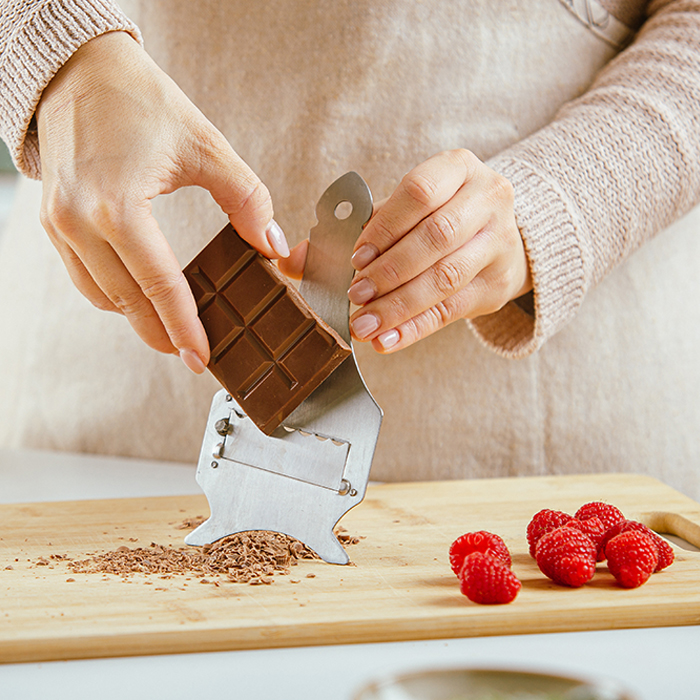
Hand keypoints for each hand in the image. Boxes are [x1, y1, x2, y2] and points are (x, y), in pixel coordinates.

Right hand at [36, 31, 288, 372]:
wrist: (80, 71)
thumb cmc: (142, 101)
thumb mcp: (205, 146)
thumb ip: (247, 199)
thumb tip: (274, 245)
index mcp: (119, 205)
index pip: (159, 285)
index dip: (184, 327)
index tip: (202, 358)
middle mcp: (81, 221)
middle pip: (128, 301)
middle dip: (162, 334)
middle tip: (193, 356)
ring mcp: (61, 224)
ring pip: (102, 297)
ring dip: (137, 318)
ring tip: (172, 330)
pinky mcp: (53, 223)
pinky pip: (84, 277)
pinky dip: (114, 295)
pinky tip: (141, 298)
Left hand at [344, 149, 531, 352]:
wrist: (496, 238)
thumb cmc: (436, 217)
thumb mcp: (399, 212)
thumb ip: (349, 231)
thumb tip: (293, 261)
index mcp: (458, 169)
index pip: (420, 192)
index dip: (385, 227)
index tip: (355, 257)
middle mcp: (487, 199)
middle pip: (437, 236)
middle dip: (390, 270)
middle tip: (355, 295)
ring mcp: (499, 242)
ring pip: (446, 277)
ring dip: (399, 305)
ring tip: (363, 324)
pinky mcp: (497, 284)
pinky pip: (453, 310)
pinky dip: (415, 328)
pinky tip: (386, 340)